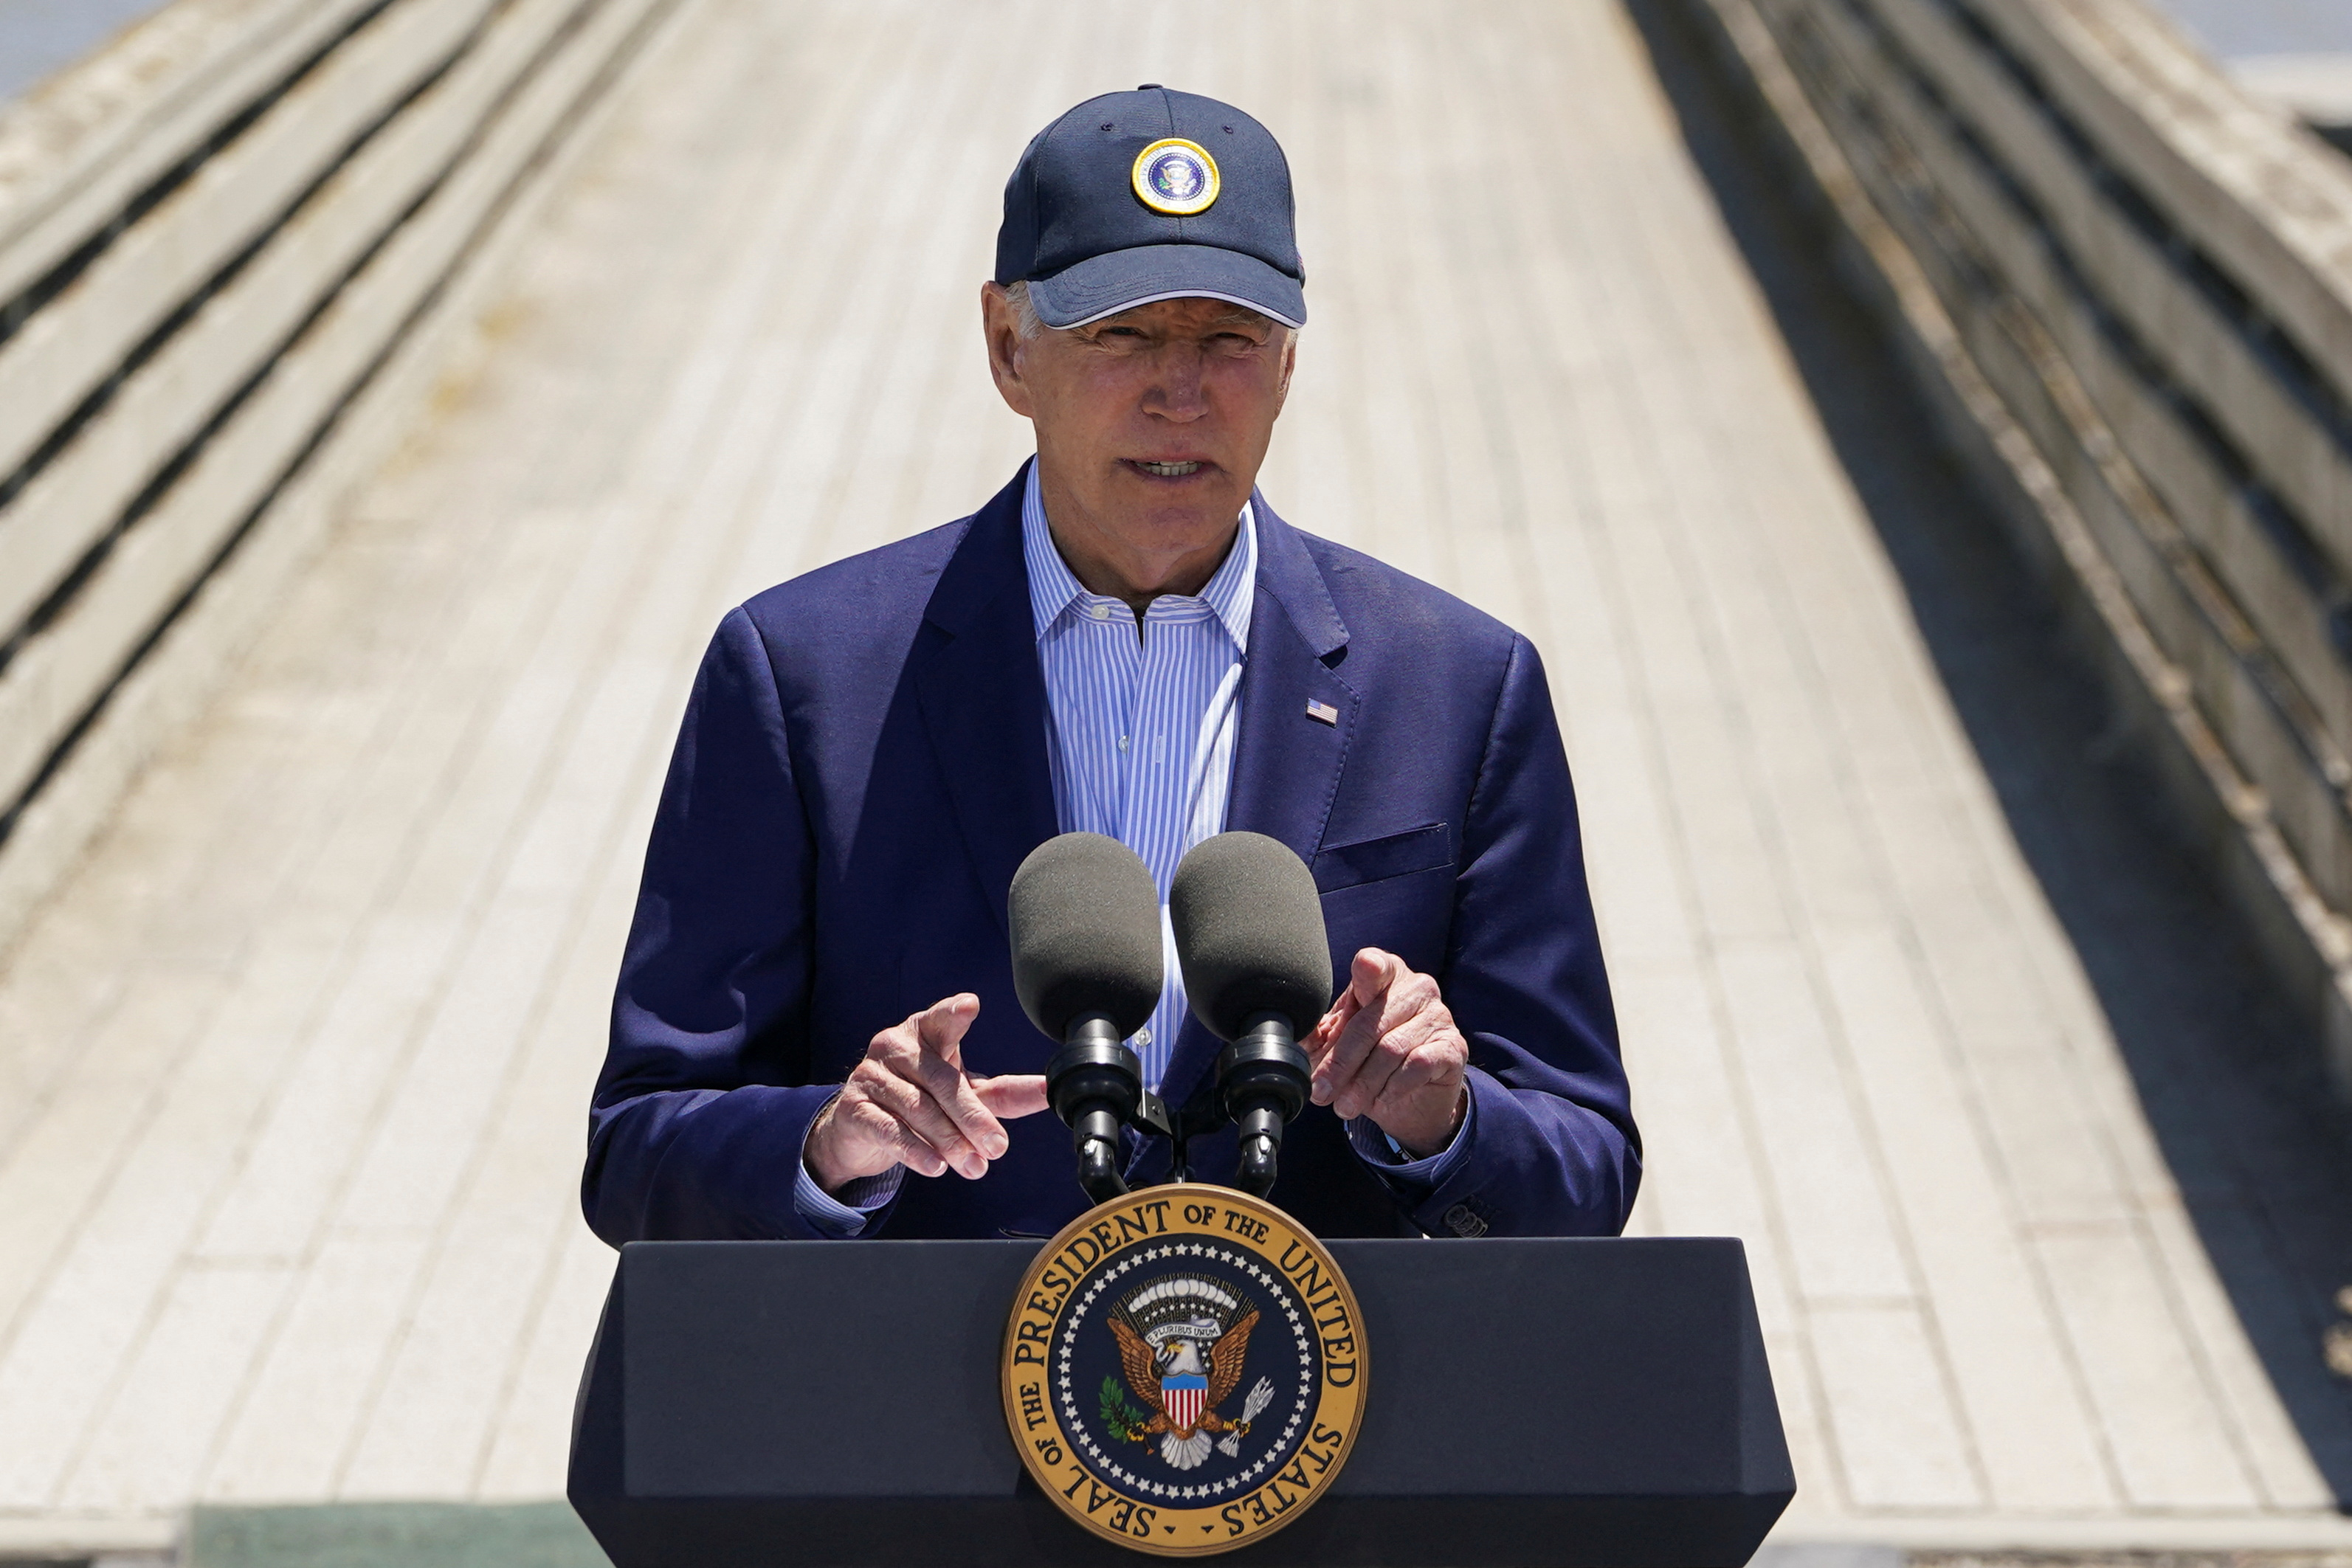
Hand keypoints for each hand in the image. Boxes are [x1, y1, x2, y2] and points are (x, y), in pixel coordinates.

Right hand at [804, 993, 1047, 1192]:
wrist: (861, 1130)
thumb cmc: (921, 1099)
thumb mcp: (963, 1093)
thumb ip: (1003, 1093)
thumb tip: (1048, 1091)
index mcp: (924, 1032)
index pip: (941, 1019)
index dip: (953, 1012)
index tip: (970, 1005)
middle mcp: (895, 1046)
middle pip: (941, 1080)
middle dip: (972, 1117)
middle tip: (998, 1147)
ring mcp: (871, 1075)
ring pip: (917, 1109)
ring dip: (950, 1141)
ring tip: (974, 1166)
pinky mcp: (854, 1109)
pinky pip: (890, 1130)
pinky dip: (916, 1151)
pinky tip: (936, 1167)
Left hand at [1305, 949, 1468, 1157]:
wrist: (1410, 1099)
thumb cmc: (1368, 1059)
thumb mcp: (1336, 1045)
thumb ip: (1315, 1035)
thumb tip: (1285, 1040)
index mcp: (1384, 976)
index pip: (1375, 965)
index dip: (1369, 968)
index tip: (1364, 969)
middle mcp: (1416, 988)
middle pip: (1371, 1021)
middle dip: (1341, 1062)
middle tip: (1322, 1091)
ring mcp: (1438, 1016)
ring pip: (1391, 1048)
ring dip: (1362, 1083)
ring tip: (1344, 1105)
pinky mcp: (1453, 1047)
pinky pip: (1419, 1064)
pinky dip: (1393, 1085)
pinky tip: (1382, 1098)